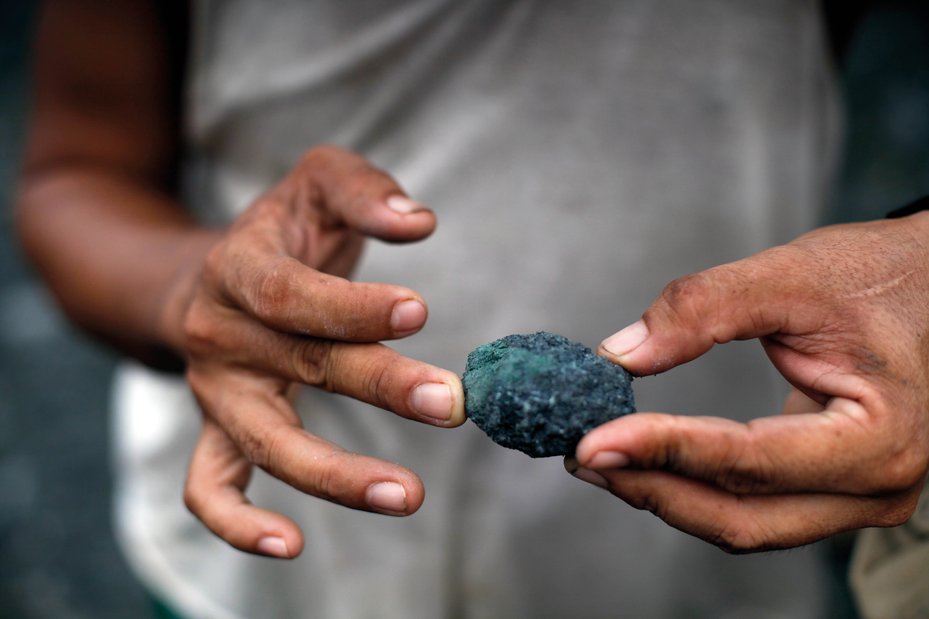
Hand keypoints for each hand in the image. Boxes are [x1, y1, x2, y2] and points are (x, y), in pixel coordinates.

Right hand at [171, 146, 464, 558]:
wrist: (210, 276)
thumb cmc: (282, 231)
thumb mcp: (317, 182)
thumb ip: (366, 192)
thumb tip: (421, 222)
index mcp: (237, 268)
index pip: (291, 295)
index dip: (352, 306)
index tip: (419, 312)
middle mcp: (218, 333)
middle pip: (299, 365)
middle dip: (380, 385)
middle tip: (451, 404)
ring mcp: (213, 392)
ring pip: (264, 443)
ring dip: (334, 475)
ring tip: (409, 494)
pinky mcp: (215, 431)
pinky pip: (209, 488)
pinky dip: (237, 525)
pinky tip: (292, 546)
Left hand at [566, 213, 928, 551]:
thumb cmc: (878, 278)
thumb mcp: (792, 275)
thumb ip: (704, 309)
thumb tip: (622, 354)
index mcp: (880, 437)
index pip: (748, 462)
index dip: (664, 450)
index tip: (593, 440)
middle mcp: (875, 487)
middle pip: (740, 515)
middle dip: (652, 487)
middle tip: (582, 454)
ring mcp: (854, 498)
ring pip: (741, 522)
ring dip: (664, 494)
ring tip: (600, 457)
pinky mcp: (829, 489)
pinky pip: (750, 506)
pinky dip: (691, 486)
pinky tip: (644, 458)